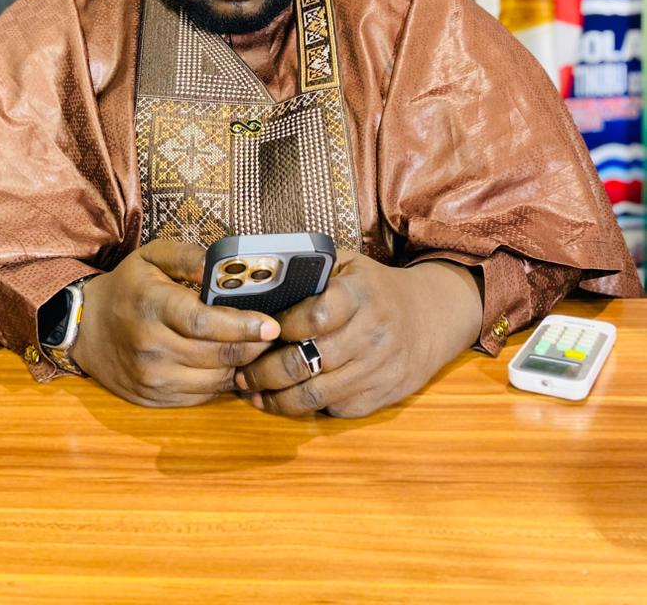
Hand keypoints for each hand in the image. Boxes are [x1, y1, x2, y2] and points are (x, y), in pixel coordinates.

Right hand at [72, 238, 279, 406]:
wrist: (85, 328)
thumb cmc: (127, 287)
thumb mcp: (152, 256)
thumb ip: (188, 256)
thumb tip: (220, 267)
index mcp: (152, 306)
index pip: (204, 323)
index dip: (242, 326)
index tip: (271, 325)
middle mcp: (151, 347)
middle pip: (216, 355)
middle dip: (253, 347)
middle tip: (272, 336)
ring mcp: (151, 378)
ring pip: (214, 380)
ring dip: (240, 366)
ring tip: (255, 349)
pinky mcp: (154, 399)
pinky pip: (201, 396)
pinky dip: (220, 381)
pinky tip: (227, 364)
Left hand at [235, 257, 482, 417]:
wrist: (430, 316)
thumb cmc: (373, 287)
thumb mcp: (347, 264)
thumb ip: (309, 270)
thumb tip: (257, 285)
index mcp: (361, 293)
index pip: (315, 316)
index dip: (281, 327)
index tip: (259, 330)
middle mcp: (373, 332)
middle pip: (306, 361)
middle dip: (264, 371)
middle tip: (242, 372)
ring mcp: (380, 368)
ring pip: (315, 394)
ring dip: (277, 398)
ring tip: (253, 393)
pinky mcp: (383, 395)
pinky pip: (335, 409)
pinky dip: (306, 408)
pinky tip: (284, 400)